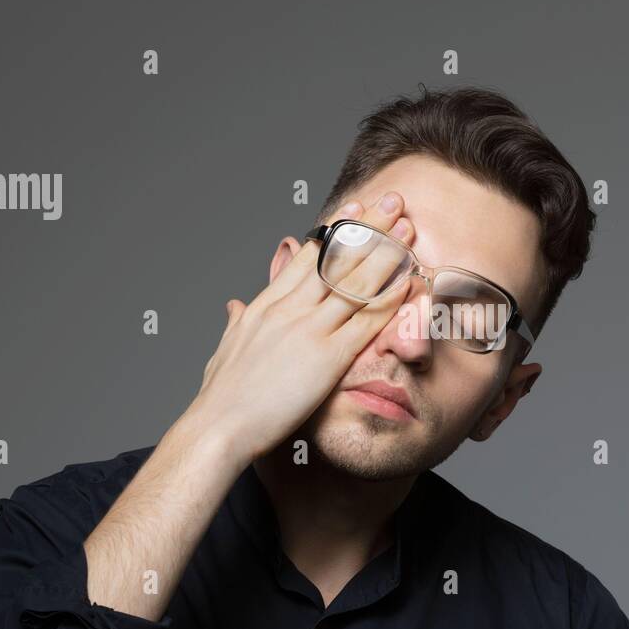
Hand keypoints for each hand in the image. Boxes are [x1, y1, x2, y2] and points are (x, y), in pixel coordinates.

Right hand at [181, 191, 413, 462]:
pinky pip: (366, 322)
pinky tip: (408, 283)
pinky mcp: (327, 357)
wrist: (218, 426)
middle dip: (369, 227)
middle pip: (337, 258)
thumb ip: (235, 323)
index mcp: (266, 305)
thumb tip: (234, 305)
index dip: (336, 231)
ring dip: (387, 254)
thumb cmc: (220, 397)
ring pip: (356, 282)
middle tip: (393, 202)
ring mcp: (309, 330)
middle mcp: (289, 309)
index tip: (355, 208)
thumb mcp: (226, 348)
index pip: (308, 256)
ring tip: (410, 231)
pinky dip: (390, 299)